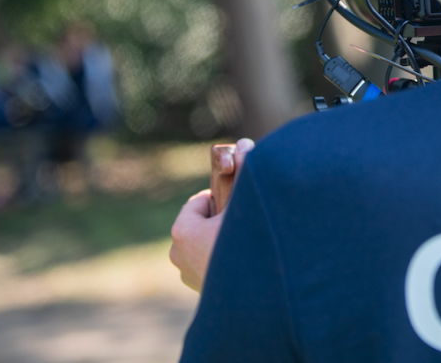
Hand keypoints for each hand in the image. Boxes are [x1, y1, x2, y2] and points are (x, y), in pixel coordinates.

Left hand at [170, 138, 254, 291]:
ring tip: (247, 242)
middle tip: (245, 222)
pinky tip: (245, 262)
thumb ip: (245, 171)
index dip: (223, 196)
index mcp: (183, 231)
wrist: (263, 296)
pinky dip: (224, 259)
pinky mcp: (200, 292)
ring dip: (222, 240)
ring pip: (204, 244)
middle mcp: (177, 254)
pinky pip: (210, 264)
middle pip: (201, 222)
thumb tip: (242, 143)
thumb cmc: (252, 245)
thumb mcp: (248, 202)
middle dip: (222, 219)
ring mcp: (188, 275)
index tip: (239, 202)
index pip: (200, 200)